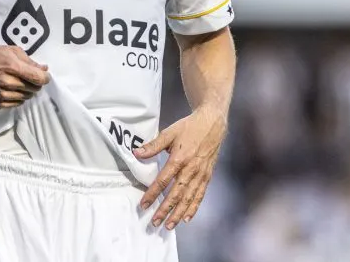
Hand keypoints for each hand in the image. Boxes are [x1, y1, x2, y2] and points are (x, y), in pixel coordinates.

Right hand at [0, 45, 49, 107]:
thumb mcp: (12, 51)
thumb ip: (29, 61)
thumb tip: (43, 69)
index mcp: (13, 67)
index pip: (38, 78)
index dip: (45, 78)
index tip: (45, 76)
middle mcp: (8, 82)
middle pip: (34, 89)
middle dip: (36, 83)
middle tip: (31, 77)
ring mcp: (3, 94)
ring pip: (27, 97)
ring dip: (27, 90)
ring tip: (20, 82)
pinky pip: (17, 104)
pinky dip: (19, 97)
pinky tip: (14, 89)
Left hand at [132, 105, 226, 229]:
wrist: (213, 123)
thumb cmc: (190, 127)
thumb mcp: (169, 132)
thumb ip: (153, 145)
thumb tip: (137, 153)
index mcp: (179, 158)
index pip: (163, 181)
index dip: (152, 194)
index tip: (144, 205)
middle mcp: (191, 169)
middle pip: (176, 194)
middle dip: (165, 210)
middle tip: (155, 222)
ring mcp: (200, 174)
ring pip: (189, 198)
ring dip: (179, 213)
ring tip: (169, 225)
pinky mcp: (207, 176)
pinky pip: (200, 195)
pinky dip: (193, 208)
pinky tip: (187, 218)